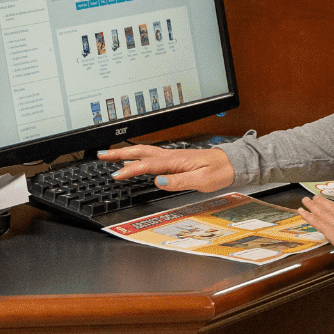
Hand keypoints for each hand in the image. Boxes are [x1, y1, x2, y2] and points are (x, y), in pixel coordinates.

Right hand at [99, 144, 233, 192]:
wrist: (231, 164)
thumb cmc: (219, 171)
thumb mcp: (201, 180)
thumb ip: (179, 181)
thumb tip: (158, 181)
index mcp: (175, 161)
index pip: (147, 164)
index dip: (130, 169)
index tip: (116, 174)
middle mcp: (171, 156)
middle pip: (140, 152)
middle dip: (119, 154)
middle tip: (101, 155)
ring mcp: (172, 156)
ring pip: (144, 152)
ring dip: (126, 153)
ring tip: (110, 155)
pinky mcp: (175, 159)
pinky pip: (151, 155)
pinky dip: (137, 155)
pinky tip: (133, 158)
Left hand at [297, 195, 333, 284]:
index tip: (332, 204)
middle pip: (331, 210)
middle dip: (322, 205)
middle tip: (314, 198)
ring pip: (322, 213)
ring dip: (313, 206)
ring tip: (305, 200)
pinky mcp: (329, 230)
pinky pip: (315, 222)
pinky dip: (307, 216)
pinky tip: (300, 211)